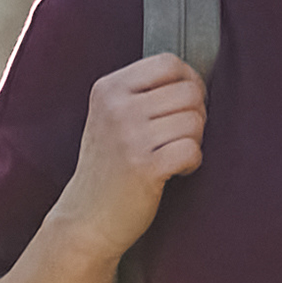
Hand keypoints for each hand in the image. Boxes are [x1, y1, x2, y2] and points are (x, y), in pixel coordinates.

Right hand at [45, 49, 208, 268]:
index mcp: (108, 89)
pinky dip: (192, 162)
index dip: (188, 82)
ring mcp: (129, 138)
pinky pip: (192, 150)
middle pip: (189, 91)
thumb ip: (141, 92)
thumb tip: (193, 78)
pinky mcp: (145, 168)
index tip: (183, 105)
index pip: (169, 62)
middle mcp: (117, 108)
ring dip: (193, 140)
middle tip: (178, 136)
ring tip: (172, 154)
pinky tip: (175, 171)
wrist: (86, 220)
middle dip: (195, 114)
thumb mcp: (109, 117)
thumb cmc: (107, 169)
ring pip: (195, 120)